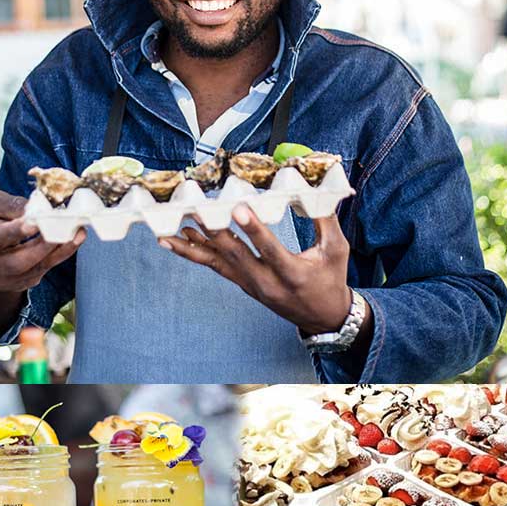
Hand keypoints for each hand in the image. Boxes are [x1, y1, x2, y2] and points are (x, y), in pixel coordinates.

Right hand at [0, 191, 83, 293]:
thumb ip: (11, 205)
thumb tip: (34, 208)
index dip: (15, 231)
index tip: (36, 222)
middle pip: (16, 262)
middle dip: (42, 246)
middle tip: (63, 229)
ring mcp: (2, 279)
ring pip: (33, 270)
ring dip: (58, 252)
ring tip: (75, 234)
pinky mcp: (19, 284)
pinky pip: (42, 272)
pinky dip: (59, 257)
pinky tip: (72, 242)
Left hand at [160, 205, 352, 335]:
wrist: (322, 316)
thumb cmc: (331, 279)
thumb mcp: (337, 250)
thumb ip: (325, 219)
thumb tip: (319, 189)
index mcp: (293, 273)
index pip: (270, 249)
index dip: (253, 230)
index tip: (238, 209)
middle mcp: (267, 282)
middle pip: (236, 255)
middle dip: (214, 232)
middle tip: (196, 211)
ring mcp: (251, 285)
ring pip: (218, 264)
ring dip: (192, 246)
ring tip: (169, 229)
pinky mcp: (242, 284)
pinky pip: (216, 267)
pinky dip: (197, 252)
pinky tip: (180, 238)